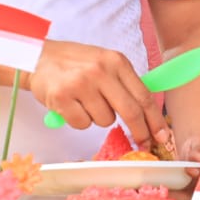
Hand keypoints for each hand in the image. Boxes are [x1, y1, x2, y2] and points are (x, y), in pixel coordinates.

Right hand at [28, 40, 171, 151]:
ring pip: (105, 121)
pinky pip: (82, 124)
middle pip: (131, 111)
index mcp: (116, 61)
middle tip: (142, 142)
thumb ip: (124, 83)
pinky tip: (71, 105)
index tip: (162, 135)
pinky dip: (79, 120)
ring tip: (85, 102)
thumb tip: (148, 115)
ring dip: (99, 118)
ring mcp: (80, 84)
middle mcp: (100, 71)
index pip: (143, 95)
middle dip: (140, 131)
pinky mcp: (61, 98)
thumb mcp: (105, 62)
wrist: (37, 57)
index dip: (155, 119)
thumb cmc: (75, 63)